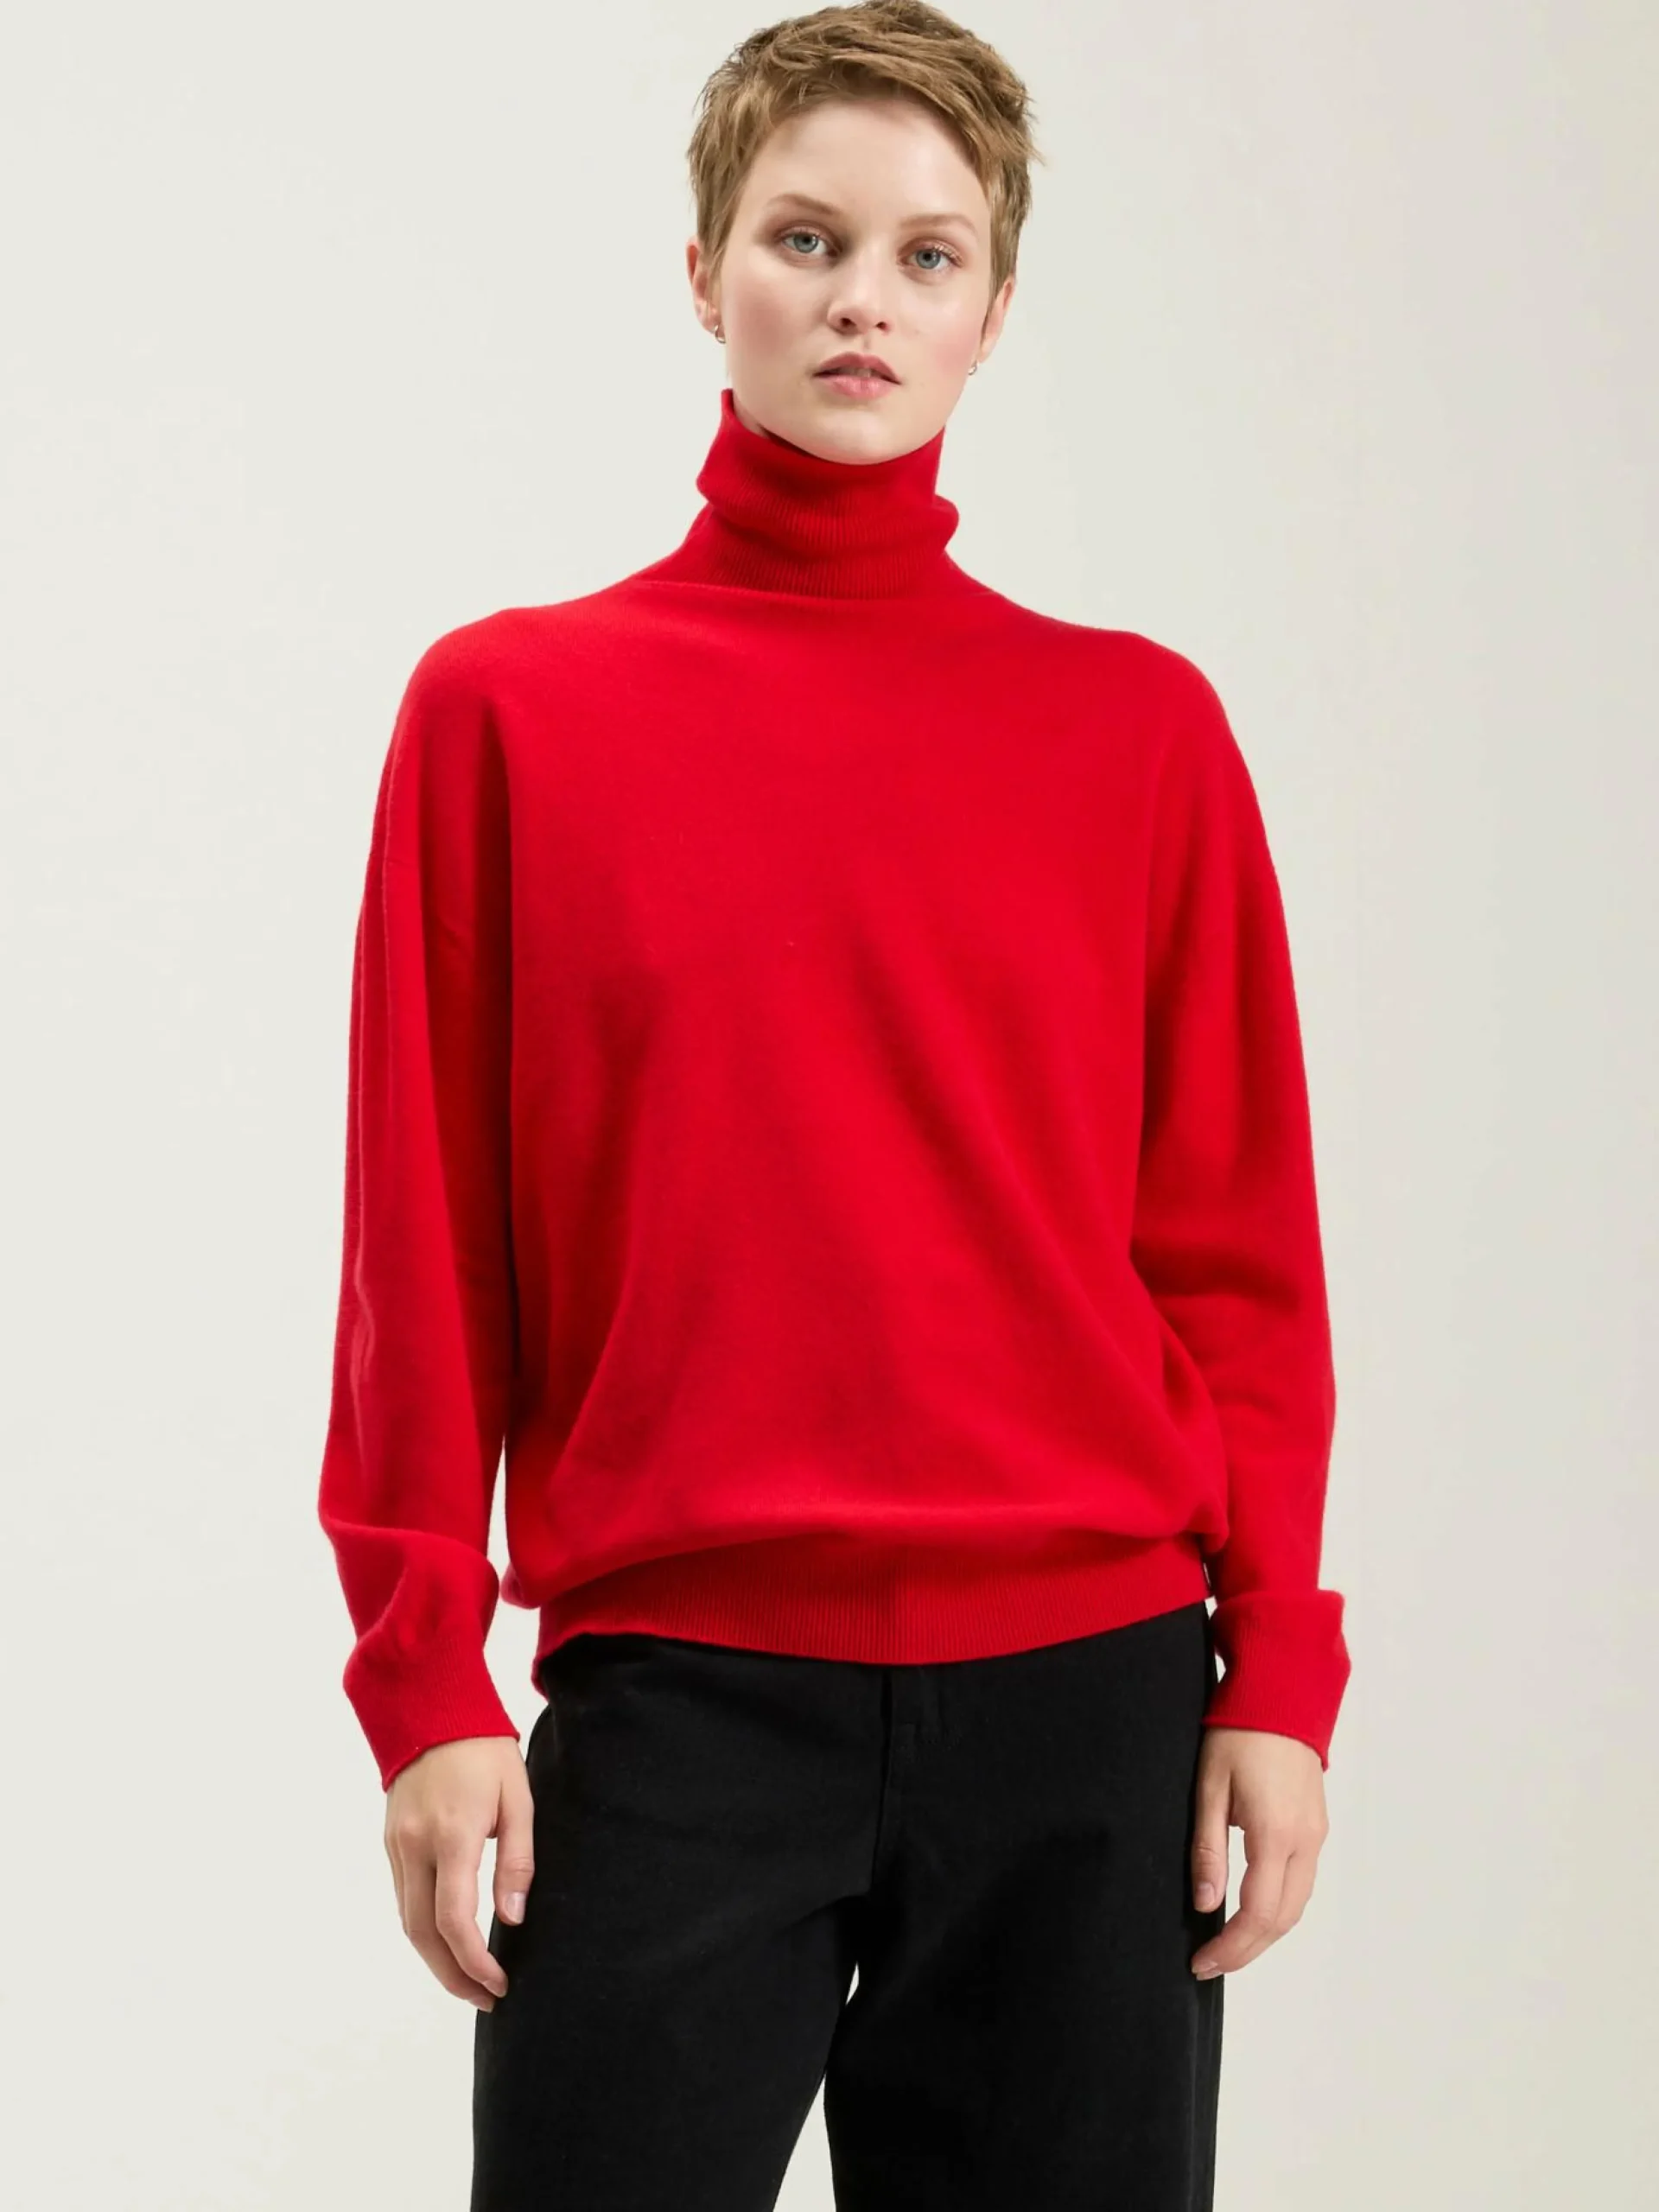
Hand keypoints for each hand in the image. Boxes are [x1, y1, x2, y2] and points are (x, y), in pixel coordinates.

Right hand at [383, 1736, 535, 2010]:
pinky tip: (448, 1940)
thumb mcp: (518, 1798)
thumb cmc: (485, 1750)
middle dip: (453, 1975)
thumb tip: (514, 1918)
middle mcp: (415, 1846)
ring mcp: (396, 1845)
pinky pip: (403, 1899)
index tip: (500, 1983)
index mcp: (452, 1835)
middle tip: (485, 1998)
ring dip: (435, 1959)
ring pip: (407, 1922)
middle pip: (423, 1934)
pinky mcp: (390, 1842)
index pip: (454, 1920)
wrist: (431, 1708)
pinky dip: (423, 1929)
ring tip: (470, 1980)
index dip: (475, 1962)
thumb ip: (517, 1860)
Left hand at [1187, 1725, 1328, 1979]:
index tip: (1201, 1961)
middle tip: (1210, 1962)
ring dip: (1265, 1932)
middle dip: (1248, 1950)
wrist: (1282, 1694)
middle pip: (1283, 1919)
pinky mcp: (1317, 1826)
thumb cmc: (1239, 1733)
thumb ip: (1207, 1848)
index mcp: (1276, 1833)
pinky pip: (1302, 1882)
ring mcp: (1316, 1834)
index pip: (1258, 1913)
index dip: (1231, 1947)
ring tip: (1227, 1943)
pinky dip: (1279, 1907)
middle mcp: (1305, 1841)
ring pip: (1297, 1904)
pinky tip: (1252, 1908)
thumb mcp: (1209, 1788)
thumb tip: (1206, 1904)